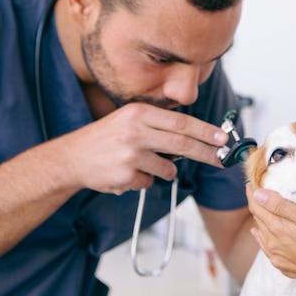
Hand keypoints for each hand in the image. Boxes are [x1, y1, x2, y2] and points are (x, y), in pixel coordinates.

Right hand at [57, 102, 227, 193]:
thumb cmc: (106, 138)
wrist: (71, 158)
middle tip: (221, 159)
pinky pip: (149, 182)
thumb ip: (160, 126)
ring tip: (143, 164)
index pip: (182, 122)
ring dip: (164, 170)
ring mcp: (131, 154)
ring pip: (168, 168)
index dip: (207, 131)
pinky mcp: (126, 174)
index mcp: (139, 113)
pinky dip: (143, 180)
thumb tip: (198, 136)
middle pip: (183, 144)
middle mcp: (136, 130)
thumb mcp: (130, 120)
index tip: (224, 138)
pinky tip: (126, 173)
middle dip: (207, 153)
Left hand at [247, 182, 295, 287]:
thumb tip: (258, 195)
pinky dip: (262, 237)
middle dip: (256, 203)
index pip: (257, 206)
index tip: (251, 181)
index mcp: (277, 229)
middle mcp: (272, 244)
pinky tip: (260, 234)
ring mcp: (277, 257)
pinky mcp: (283, 266)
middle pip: (258, 218)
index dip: (252, 192)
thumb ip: (281, 205)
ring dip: (260, 219)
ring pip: (261, 233)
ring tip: (261, 207)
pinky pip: (266, 248)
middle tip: (257, 189)